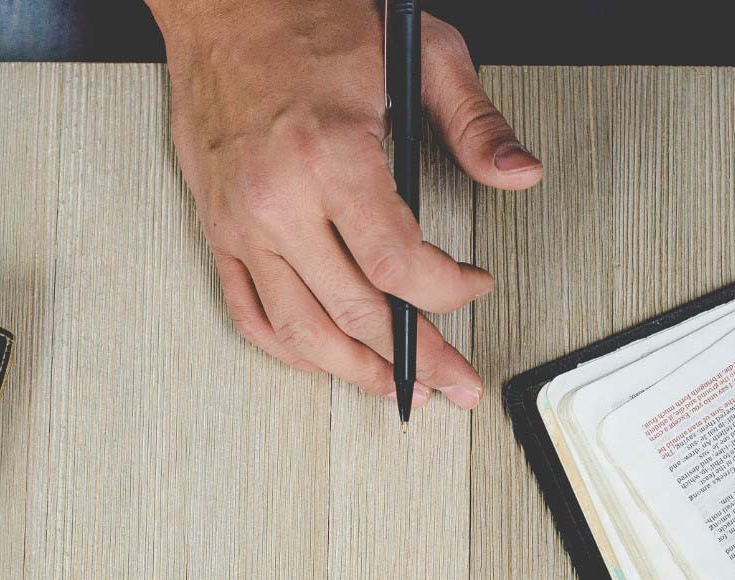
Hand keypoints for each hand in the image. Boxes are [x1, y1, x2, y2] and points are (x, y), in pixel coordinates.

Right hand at [156, 0, 543, 407]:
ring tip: (397, 386)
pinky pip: (249, 313)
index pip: (397, 263)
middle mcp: (278, 198)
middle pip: (355, 311)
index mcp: (330, 155)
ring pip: (300, 330)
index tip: (473, 286)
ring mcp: (242, 221)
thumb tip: (518, 171)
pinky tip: (325, 359)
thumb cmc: (308, 20)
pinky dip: (291, 349)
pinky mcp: (217, 228)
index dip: (447, 292)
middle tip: (454, 377)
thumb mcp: (416, 53)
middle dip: (418, 354)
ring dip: (354, 371)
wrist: (224, 3)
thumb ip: (473, 121)